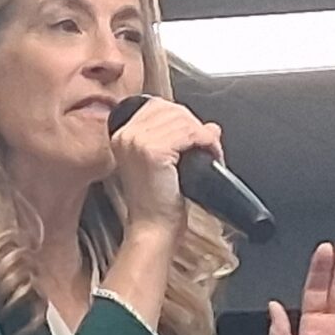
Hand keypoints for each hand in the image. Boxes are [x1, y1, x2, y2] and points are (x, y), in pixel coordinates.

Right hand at [111, 97, 221, 237]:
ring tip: (211, 152)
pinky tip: (211, 155)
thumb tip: (210, 126)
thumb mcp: (163, 163)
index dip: (182, 118)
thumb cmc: (157, 203)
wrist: (153, 227)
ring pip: (183, 120)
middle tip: (208, 146)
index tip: (195, 135)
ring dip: (205, 135)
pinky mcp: (153, 151)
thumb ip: (179, 139)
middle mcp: (126, 135)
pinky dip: (207, 142)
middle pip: (171, 109)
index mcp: (122, 135)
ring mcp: (137, 142)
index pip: (157, 106)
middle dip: (196, 125)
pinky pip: (190, 133)